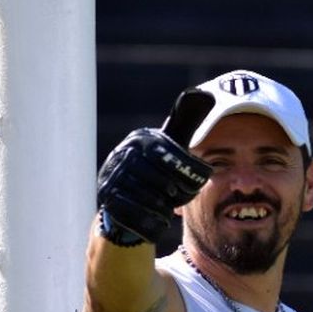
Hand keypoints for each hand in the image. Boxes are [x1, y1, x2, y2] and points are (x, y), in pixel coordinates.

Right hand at [96, 89, 214, 244]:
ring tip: (169, 206)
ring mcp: (112, 177)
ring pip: (145, 195)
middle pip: (156, 176)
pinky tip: (159, 216)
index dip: (185, 168)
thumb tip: (205, 94)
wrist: (125, 194)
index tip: (201, 178)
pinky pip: (133, 210)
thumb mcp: (171, 145)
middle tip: (182, 195)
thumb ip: (187, 122)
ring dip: (161, 204)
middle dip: (174, 189)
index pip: (165, 154)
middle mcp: (122, 155)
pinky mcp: (107, 199)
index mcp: (140, 139)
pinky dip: (149, 216)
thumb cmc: (157, 166)